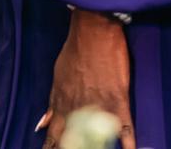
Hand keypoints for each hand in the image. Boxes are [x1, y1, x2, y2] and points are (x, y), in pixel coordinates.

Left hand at [39, 10, 135, 148]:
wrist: (94, 32)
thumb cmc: (74, 50)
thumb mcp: (57, 76)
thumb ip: (52, 103)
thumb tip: (42, 123)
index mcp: (61, 105)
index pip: (53, 137)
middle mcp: (77, 112)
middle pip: (72, 143)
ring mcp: (98, 109)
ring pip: (97, 141)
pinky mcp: (118, 103)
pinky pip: (124, 130)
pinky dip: (128, 145)